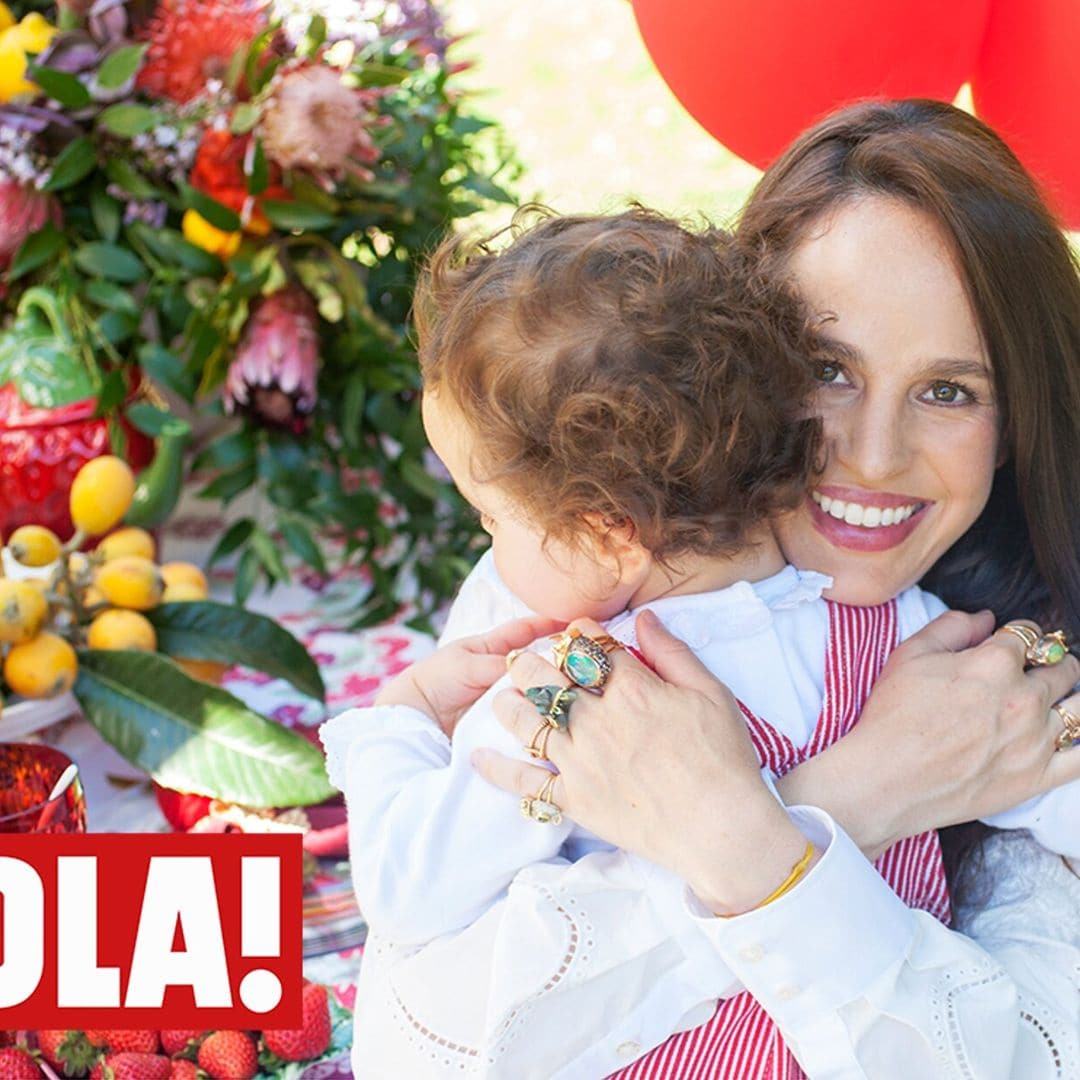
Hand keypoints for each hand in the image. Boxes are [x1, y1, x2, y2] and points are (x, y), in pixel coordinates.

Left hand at [375, 615, 562, 737]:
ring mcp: (509, 698)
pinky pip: (530, 718)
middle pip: (539, 664)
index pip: (526, 630)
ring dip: (552, 693)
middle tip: (582, 664)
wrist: (417, 718)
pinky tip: (558, 720)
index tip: (572, 621)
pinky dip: (541, 718)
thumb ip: (500, 665)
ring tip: (575, 693)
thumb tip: (533, 670)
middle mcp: (506, 672)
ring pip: (538, 692)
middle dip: (559, 662)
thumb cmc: (437, 680)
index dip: (548, 623)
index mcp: (495, 648)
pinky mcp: (509, 723)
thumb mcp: (468, 665)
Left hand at [475, 612, 811, 914]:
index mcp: (631, 689)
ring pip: (526, 720)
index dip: (578, 633)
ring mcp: (580, 760)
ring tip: (504, 695)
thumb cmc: (724, 759)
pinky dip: (497, 769)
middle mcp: (596, 719)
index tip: (575, 632)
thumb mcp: (710, 693)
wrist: (721, 828)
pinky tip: (478, 757)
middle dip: (530, 660)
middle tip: (524, 658)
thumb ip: (672, 652)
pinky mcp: (574, 800)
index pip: (589, 646)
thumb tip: (644, 617)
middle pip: (546, 677)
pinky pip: (524, 783)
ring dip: (509, 702)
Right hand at [776, 610, 1079, 856]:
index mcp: (995, 662)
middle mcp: (1024, 697)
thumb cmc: (892, 716)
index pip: (1027, 634)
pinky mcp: (1039, 777)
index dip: (1016, 636)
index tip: (1007, 645)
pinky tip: (1064, 735)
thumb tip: (985, 617)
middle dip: (1049, 664)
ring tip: (1051, 701)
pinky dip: (1079, 741)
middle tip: (1031, 673)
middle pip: (1063, 667)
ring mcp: (1036, 739)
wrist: (886, 779)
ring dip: (1069, 697)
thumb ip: (951, 627)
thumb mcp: (909, 655)